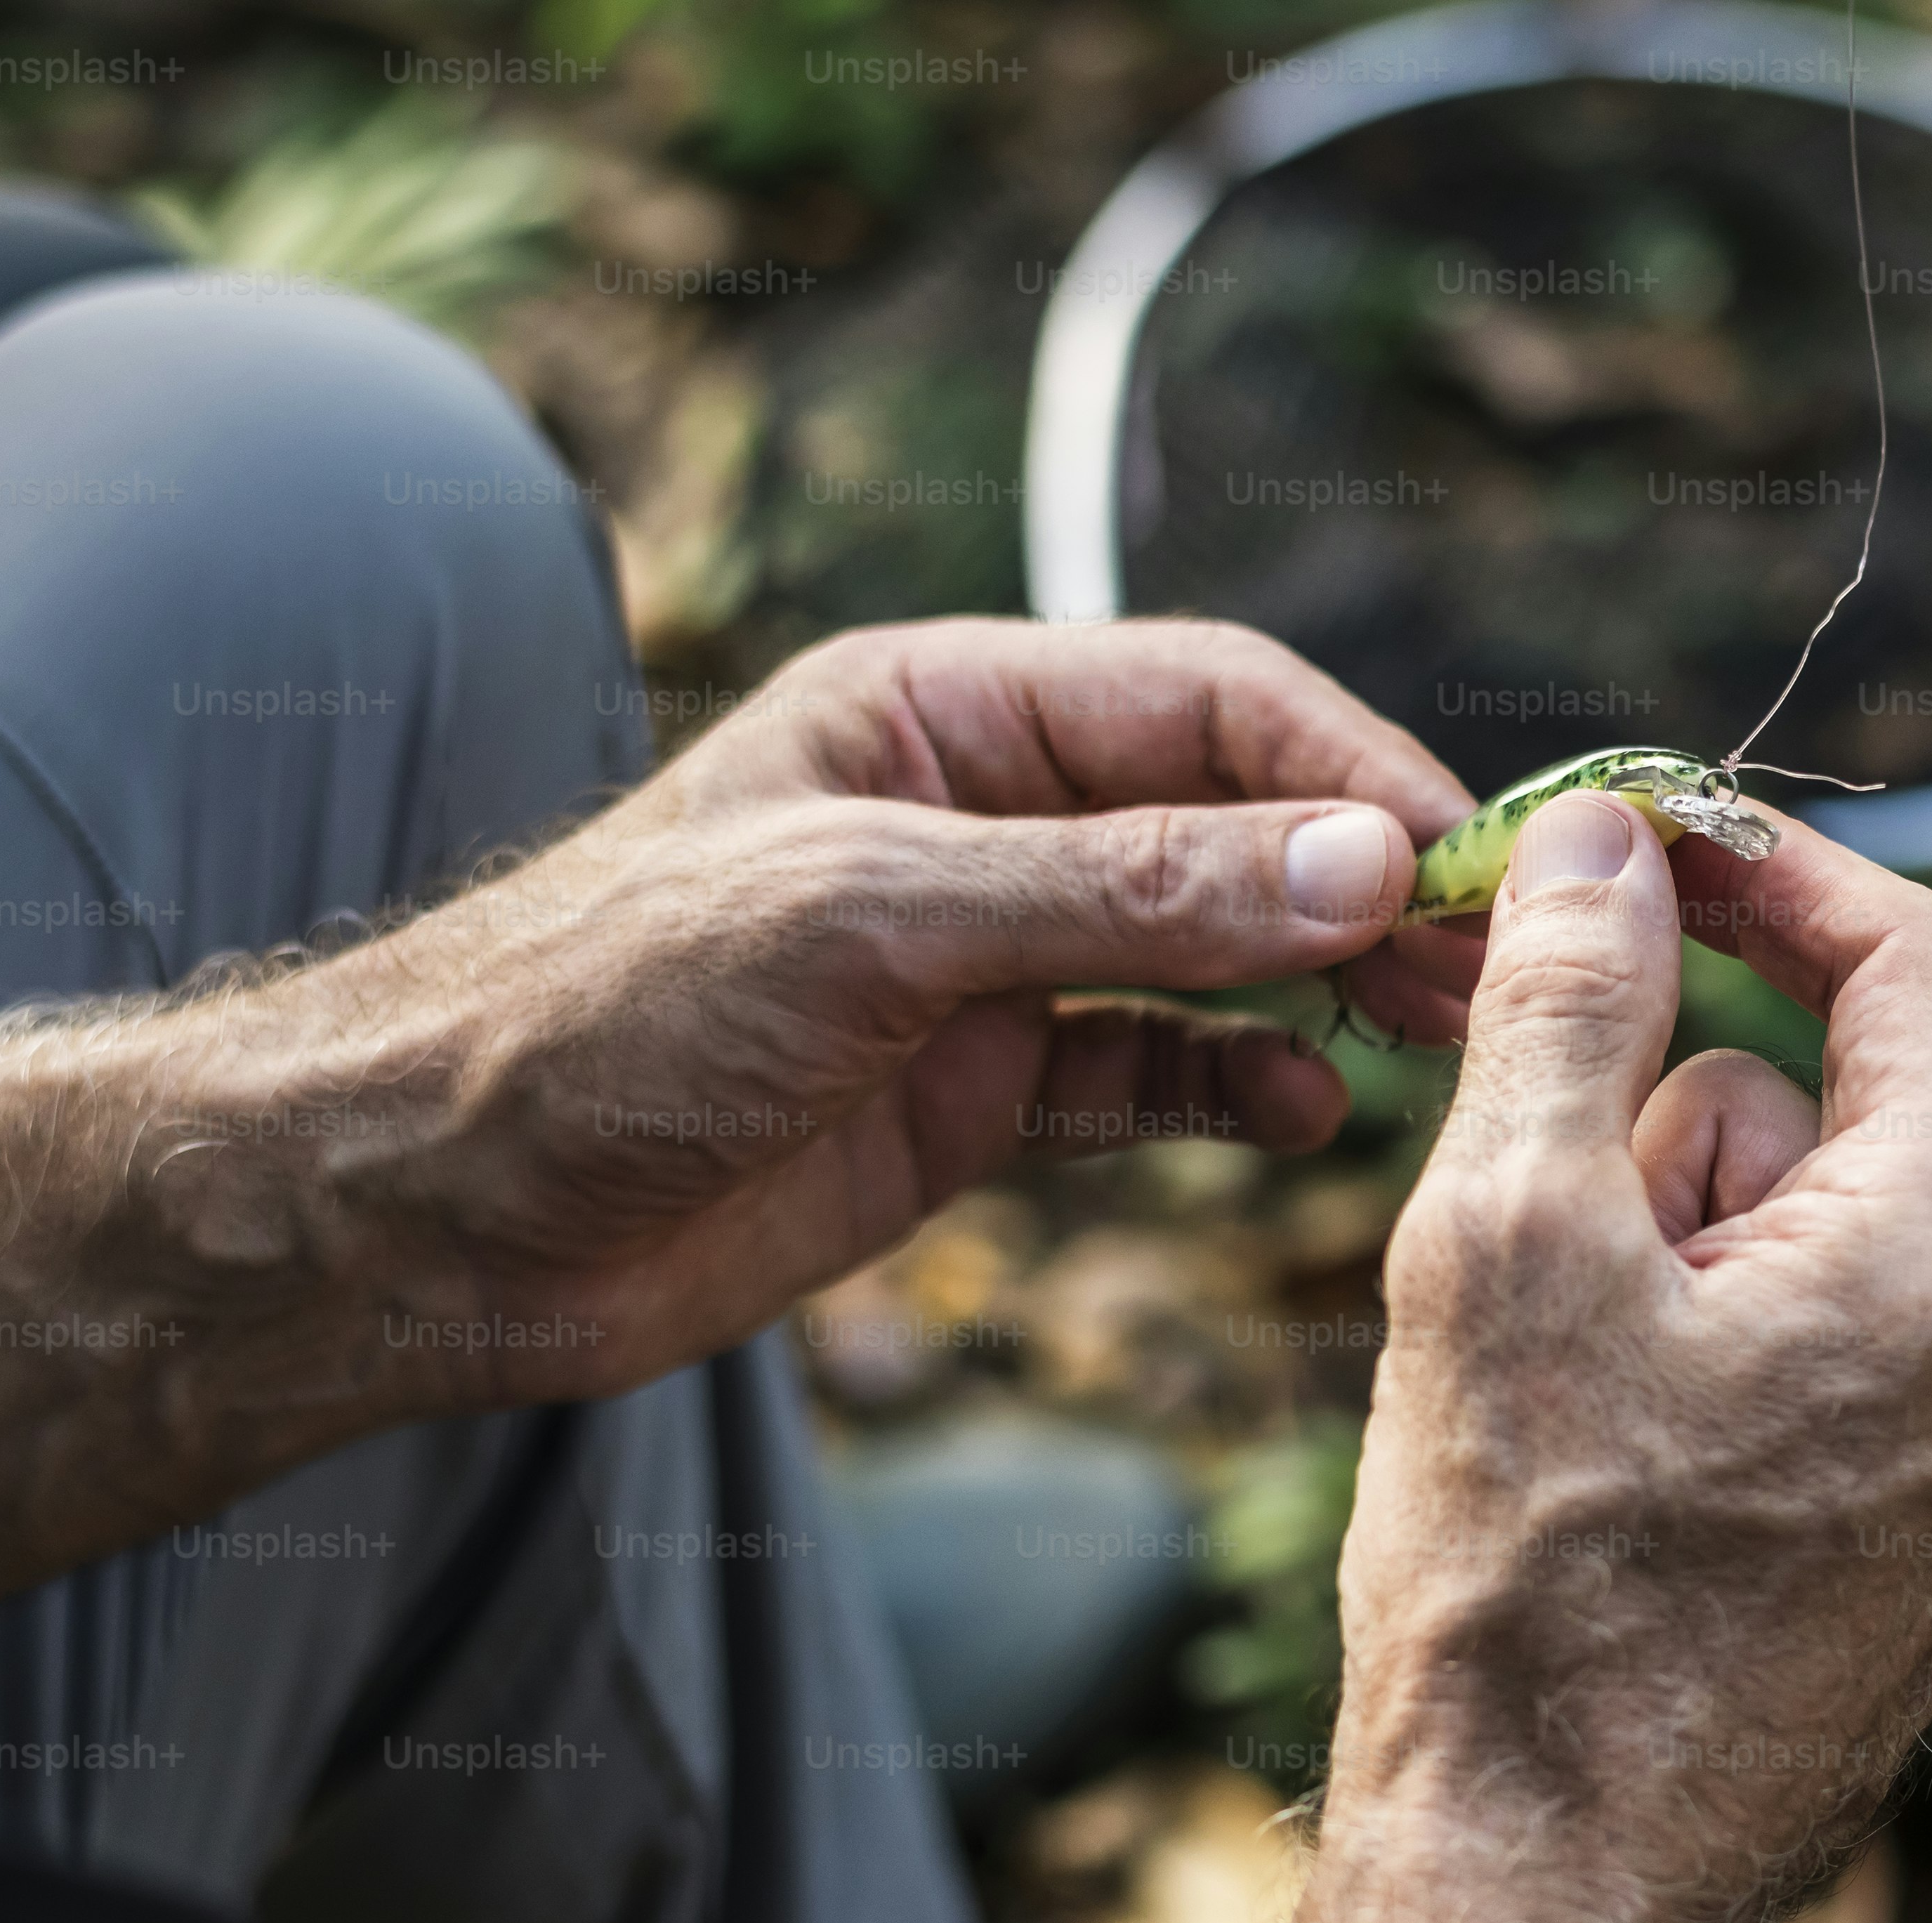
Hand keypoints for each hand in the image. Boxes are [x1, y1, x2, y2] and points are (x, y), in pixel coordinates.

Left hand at [268, 616, 1475, 1408]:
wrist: (434, 1212)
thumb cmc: (600, 1013)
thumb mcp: (877, 924)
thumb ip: (1125, 892)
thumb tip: (1356, 862)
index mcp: (939, 711)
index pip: (1207, 701)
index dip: (1348, 768)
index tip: (1462, 858)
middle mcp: (978, 819)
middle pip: (1233, 823)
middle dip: (1367, 885)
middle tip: (1498, 967)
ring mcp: (982, 962)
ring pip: (1210, 953)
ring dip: (1324, 989)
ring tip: (1433, 1041)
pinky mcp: (972, 1092)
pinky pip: (1149, 1071)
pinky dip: (1234, 1088)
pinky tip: (1302, 1117)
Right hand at [831, 796, 1931, 1922]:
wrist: (1537, 1912)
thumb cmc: (1523, 1602)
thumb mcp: (1502, 1246)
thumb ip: (1573, 1011)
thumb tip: (1610, 844)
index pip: (1925, 972)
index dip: (1782, 879)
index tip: (1649, 849)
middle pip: (1856, 1118)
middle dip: (1684, 1113)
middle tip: (1527, 1191)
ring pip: (1819, 1256)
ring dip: (1676, 1249)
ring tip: (1544, 1385)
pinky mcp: (1913, 1573)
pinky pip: (1822, 1385)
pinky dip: (1703, 1367)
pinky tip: (1590, 1475)